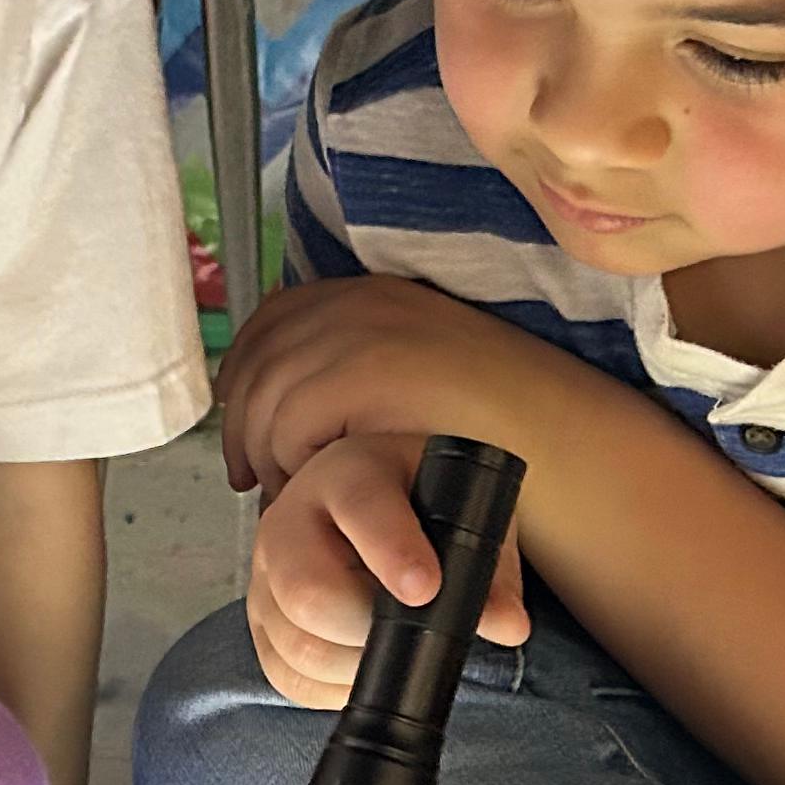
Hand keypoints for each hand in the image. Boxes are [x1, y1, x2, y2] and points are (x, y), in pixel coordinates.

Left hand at [217, 273, 549, 499]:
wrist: (545, 435)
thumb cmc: (489, 424)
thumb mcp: (417, 374)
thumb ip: (359, 369)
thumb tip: (289, 401)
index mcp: (371, 294)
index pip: (275, 317)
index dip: (244, 366)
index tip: (239, 411)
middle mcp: (359, 303)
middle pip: (261, 357)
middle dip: (243, 420)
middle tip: (248, 473)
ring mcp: (361, 333)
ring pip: (267, 396)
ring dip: (264, 450)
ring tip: (283, 490)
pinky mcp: (362, 373)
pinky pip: (290, 422)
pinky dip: (289, 461)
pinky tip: (310, 487)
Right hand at [248, 431, 531, 707]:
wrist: (388, 508)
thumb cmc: (429, 510)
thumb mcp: (467, 520)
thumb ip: (489, 570)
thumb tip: (506, 625)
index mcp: (348, 472)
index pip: (360, 506)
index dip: (391, 552)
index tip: (426, 591)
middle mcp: (291, 517)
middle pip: (306, 591)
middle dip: (365, 627)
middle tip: (410, 631)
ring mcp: (266, 572)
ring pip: (296, 643)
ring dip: (354, 663)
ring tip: (391, 646)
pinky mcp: (260, 619)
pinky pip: (285, 674)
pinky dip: (330, 686)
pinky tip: (361, 662)